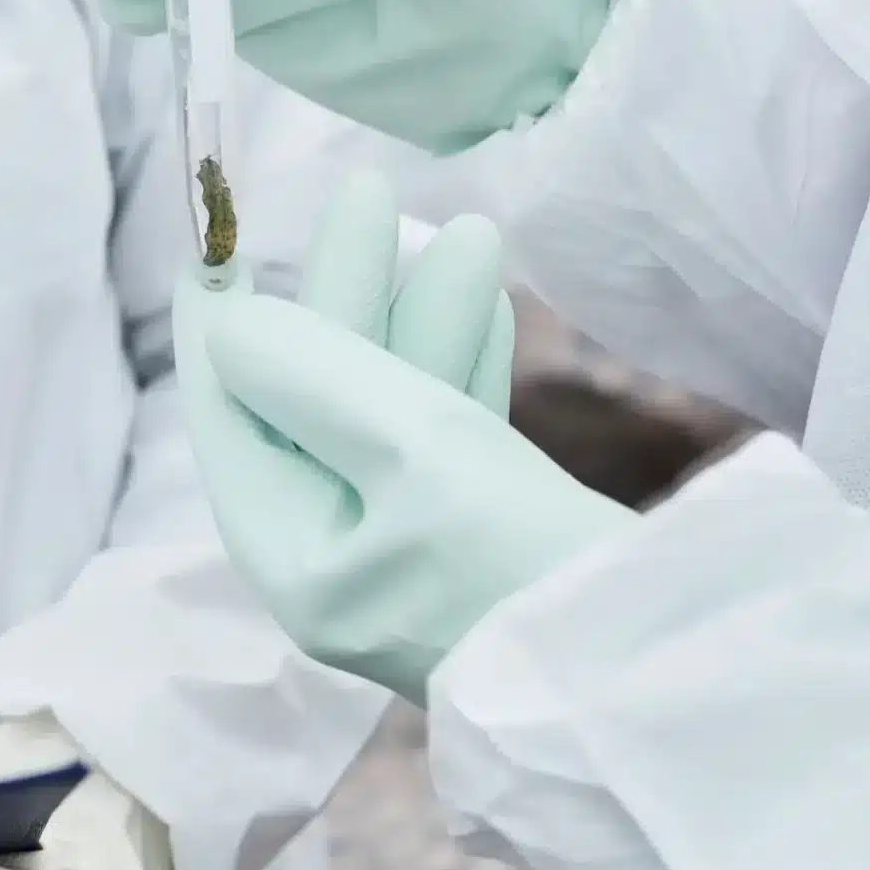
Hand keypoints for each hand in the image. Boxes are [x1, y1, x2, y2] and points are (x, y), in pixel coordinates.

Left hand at [180, 169, 633, 703]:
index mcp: (291, 551)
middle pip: (319, 401)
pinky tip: (487, 309)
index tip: (213, 244)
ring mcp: (409, 560)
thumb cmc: (520, 567)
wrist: (656, 679)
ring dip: (424, 319)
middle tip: (370, 191)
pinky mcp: (482, 552)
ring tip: (468, 231)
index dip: (225, 322)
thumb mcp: (408, 449)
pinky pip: (451, 444)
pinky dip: (464, 372)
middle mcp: (336, 560)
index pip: (234, 416)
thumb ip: (317, 377)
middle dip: (351, 293)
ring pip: (394, 413)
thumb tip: (232, 328)